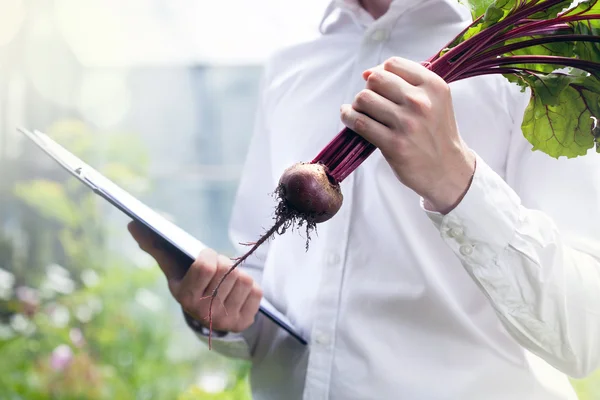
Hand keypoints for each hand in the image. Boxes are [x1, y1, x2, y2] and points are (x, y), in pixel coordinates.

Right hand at [127, 221, 262, 332]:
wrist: (209, 316)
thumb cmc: (190, 283)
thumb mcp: (173, 269)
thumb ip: (157, 246)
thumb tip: (133, 224)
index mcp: (186, 298)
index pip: (206, 265)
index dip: (209, 255)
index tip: (206, 255)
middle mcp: (205, 313)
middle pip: (227, 270)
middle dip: (224, 264)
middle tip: (218, 269)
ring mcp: (226, 320)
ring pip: (244, 279)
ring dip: (238, 275)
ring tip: (226, 282)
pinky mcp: (245, 321)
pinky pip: (257, 292)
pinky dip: (250, 288)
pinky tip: (237, 293)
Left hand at [340, 56, 475, 213]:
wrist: (447, 169)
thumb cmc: (436, 134)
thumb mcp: (435, 100)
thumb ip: (407, 82)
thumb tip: (367, 73)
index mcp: (432, 86)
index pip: (393, 64)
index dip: (378, 72)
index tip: (376, 84)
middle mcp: (420, 102)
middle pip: (375, 79)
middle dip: (368, 89)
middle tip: (370, 103)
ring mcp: (406, 123)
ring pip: (364, 99)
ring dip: (357, 105)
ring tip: (361, 113)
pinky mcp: (394, 144)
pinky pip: (360, 122)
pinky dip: (349, 118)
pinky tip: (350, 119)